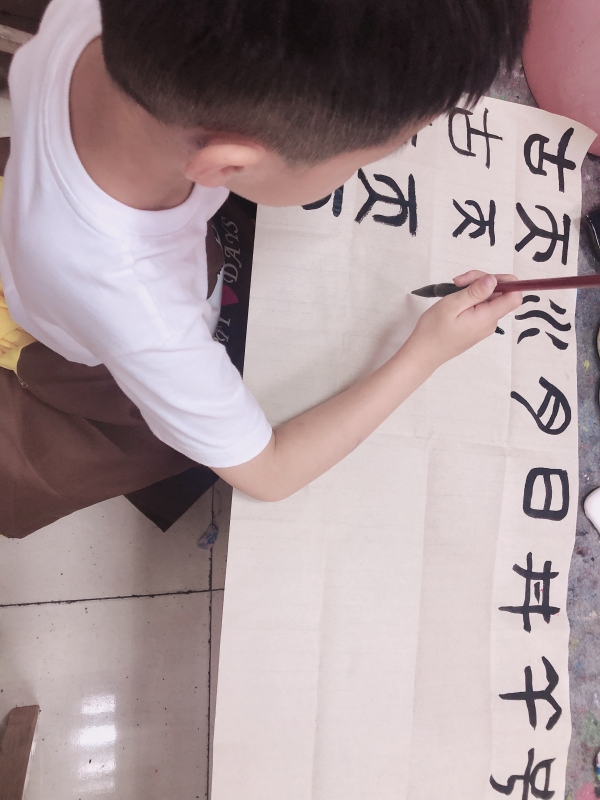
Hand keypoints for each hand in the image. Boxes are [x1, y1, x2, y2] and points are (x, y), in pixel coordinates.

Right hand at [403, 270, 521, 369]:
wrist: (423, 354)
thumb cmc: (433, 330)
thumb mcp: (452, 305)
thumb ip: (475, 292)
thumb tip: (493, 280)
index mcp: (487, 317)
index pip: (515, 296)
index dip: (506, 281)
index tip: (483, 278)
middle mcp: (490, 322)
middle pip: (500, 294)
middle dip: (482, 281)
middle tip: (458, 281)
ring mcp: (483, 326)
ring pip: (489, 299)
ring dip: (473, 289)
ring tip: (453, 290)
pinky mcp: (476, 327)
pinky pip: (480, 307)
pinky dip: (470, 299)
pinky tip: (455, 300)